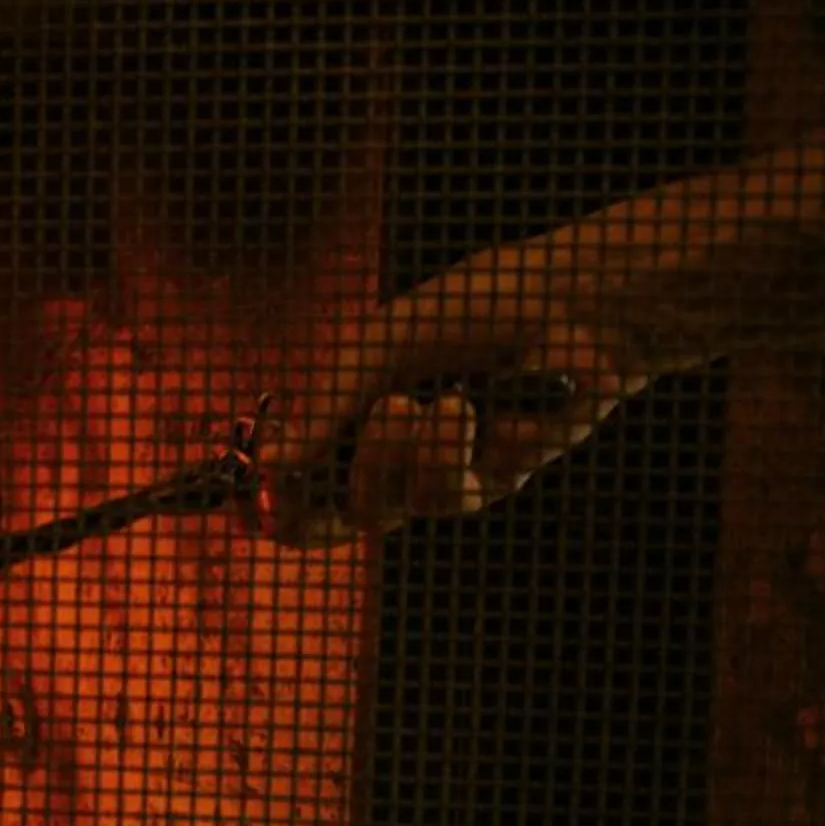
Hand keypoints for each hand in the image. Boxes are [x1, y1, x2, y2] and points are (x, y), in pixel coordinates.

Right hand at [251, 259, 653, 545]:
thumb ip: (325, 406)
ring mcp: (437, 473)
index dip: (274, 496)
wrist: (565, 305)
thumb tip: (270, 462)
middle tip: (326, 459)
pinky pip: (443, 497)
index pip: (299, 483)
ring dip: (395, 453)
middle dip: (323, 491)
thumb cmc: (473, 307)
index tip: (260, 483)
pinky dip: (447, 452)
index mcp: (353, 416)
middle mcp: (390, 454)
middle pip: (330, 520)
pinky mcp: (487, 483)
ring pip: (382, 509)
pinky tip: (466, 408)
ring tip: (427, 401)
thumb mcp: (379, 346)